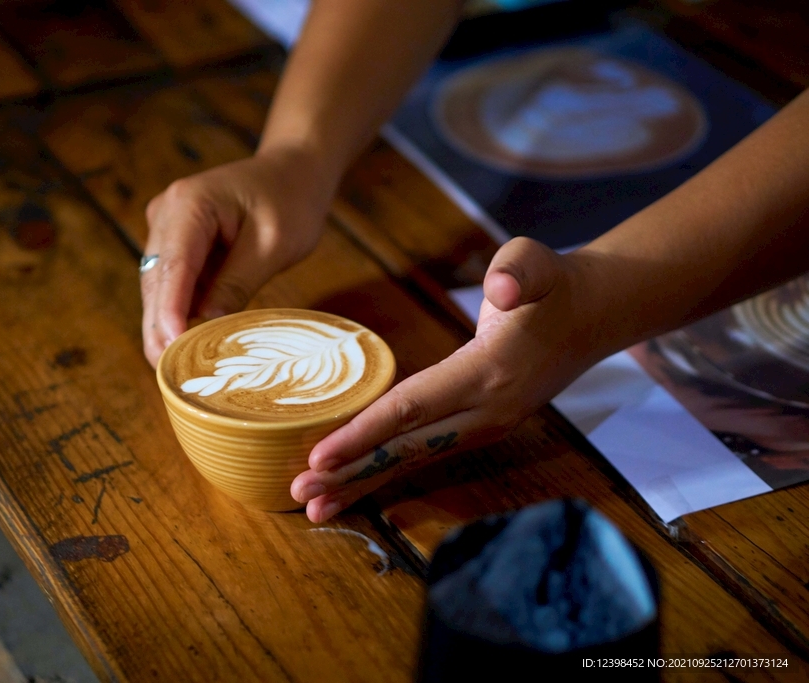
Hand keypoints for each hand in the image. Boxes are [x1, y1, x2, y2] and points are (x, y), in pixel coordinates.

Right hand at [141, 146, 334, 366]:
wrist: (293, 170)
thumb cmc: (290, 200)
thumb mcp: (272, 244)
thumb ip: (238, 282)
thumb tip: (206, 325)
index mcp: (189, 204)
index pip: (174, 267)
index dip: (169, 312)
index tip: (168, 349)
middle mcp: (167, 214)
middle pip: (157, 282)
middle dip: (161, 328)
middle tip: (171, 376)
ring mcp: (167, 229)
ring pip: (160, 289)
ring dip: (168, 326)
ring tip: (179, 370)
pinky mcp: (177, 245)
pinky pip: (174, 286)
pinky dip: (180, 314)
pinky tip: (188, 347)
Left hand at [290, 237, 608, 521]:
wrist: (592, 316)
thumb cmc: (553, 284)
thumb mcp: (537, 263)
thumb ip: (519, 270)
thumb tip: (501, 287)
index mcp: (489, 373)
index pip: (414, 408)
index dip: (364, 433)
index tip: (319, 455)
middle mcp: (485, 412)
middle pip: (406, 449)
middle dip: (351, 474)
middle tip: (300, 494)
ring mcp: (483, 426)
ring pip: (413, 460)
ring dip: (363, 483)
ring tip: (314, 506)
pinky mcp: (477, 428)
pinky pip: (423, 455)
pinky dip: (385, 471)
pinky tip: (352, 486)